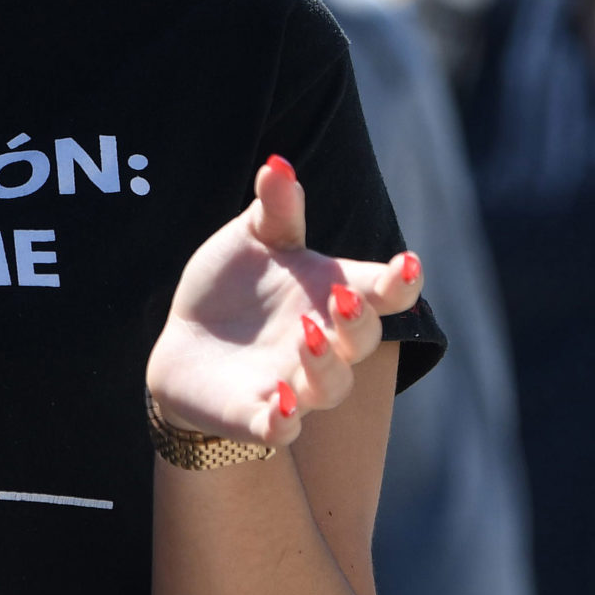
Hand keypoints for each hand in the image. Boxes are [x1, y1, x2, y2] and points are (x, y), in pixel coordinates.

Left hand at [145, 154, 423, 444]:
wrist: (187, 343)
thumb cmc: (235, 285)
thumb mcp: (252, 239)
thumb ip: (274, 209)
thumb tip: (278, 164)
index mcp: (331, 294)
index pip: (382, 292)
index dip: (400, 282)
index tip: (407, 263)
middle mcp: (325, 344)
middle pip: (362, 341)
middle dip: (358, 322)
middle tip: (342, 299)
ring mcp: (293, 383)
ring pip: (330, 387)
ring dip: (325, 365)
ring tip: (307, 336)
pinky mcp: (255, 416)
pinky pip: (280, 430)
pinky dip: (284, 421)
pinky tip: (280, 405)